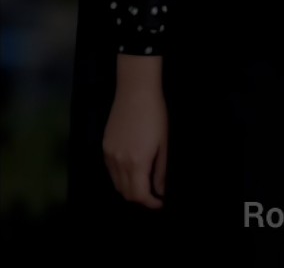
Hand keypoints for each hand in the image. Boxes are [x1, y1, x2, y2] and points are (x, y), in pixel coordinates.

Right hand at [103, 81, 167, 208]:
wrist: (136, 94)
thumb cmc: (156, 116)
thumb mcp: (165, 144)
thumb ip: (161, 170)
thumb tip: (161, 190)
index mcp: (137, 162)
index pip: (139, 195)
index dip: (150, 203)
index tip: (160, 202)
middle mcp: (119, 162)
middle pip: (125, 192)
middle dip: (140, 198)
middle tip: (154, 196)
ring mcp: (109, 155)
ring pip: (116, 183)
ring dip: (129, 189)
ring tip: (145, 185)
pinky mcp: (104, 147)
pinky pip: (110, 171)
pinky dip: (120, 178)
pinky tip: (133, 172)